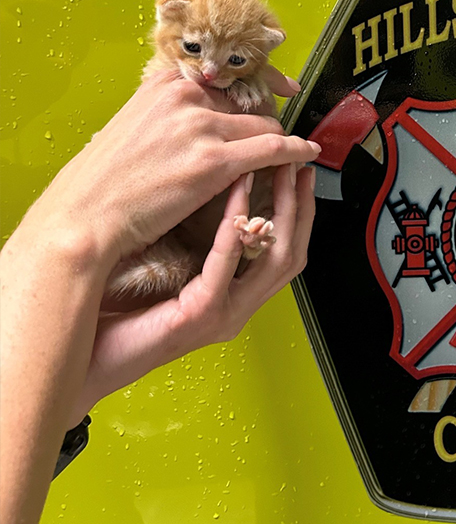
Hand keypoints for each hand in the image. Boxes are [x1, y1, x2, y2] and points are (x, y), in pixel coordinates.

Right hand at [27, 70, 319, 265]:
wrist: (84, 218)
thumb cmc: (104, 184)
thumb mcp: (134, 130)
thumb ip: (170, 118)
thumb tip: (204, 125)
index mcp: (165, 83)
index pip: (227, 82)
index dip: (256, 90)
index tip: (279, 90)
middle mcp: (185, 95)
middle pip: (249, 104)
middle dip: (263, 124)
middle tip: (273, 142)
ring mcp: (201, 126)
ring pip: (266, 125)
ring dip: (280, 142)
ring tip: (291, 156)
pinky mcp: (215, 160)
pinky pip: (274, 148)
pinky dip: (295, 151)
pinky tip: (307, 154)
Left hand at [69, 163, 315, 427]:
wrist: (87, 357)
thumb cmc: (119, 315)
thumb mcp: (172, 272)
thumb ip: (198, 243)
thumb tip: (214, 194)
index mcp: (234, 298)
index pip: (284, 253)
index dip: (298, 212)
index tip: (296, 172)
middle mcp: (236, 308)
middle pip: (290, 254)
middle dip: (299, 205)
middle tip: (297, 166)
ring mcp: (223, 314)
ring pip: (272, 260)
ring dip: (278, 209)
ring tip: (274, 172)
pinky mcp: (200, 316)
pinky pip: (226, 265)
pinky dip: (234, 225)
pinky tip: (234, 194)